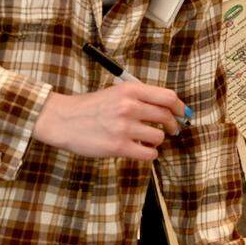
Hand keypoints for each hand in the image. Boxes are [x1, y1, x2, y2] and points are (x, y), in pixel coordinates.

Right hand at [32, 82, 186, 160]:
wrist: (62, 120)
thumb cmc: (91, 107)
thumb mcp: (116, 92)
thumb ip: (140, 97)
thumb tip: (169, 107)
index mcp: (130, 90)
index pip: (168, 97)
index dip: (179, 107)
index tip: (182, 113)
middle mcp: (129, 106)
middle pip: (166, 117)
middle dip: (173, 126)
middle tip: (172, 130)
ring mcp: (124, 127)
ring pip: (158, 137)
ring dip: (157, 140)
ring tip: (148, 140)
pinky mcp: (118, 147)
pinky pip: (148, 153)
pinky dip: (150, 154)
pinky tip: (143, 151)